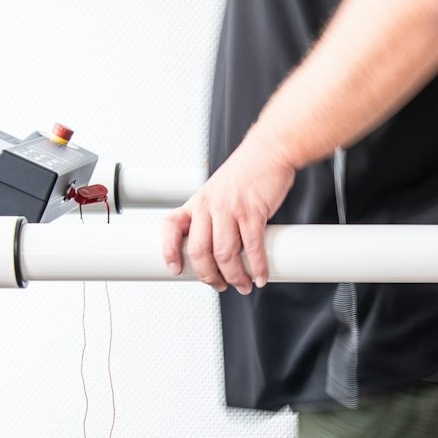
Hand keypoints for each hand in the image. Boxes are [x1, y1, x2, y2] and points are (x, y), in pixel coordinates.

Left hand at [158, 140, 296, 294]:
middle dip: (210, 276)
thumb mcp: (218, 193)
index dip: (169, 251)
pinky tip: (261, 276)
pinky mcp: (253, 211)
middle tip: (221, 286)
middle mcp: (209, 206)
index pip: (170, 226)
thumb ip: (213, 219)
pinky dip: (258, 267)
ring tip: (244, 285)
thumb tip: (219, 254)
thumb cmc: (246, 175)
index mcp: (197, 203)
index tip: (175, 270)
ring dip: (235, 276)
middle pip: (199, 251)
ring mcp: (230, 208)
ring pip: (225, 254)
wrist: (269, 151)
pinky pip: (252, 247)